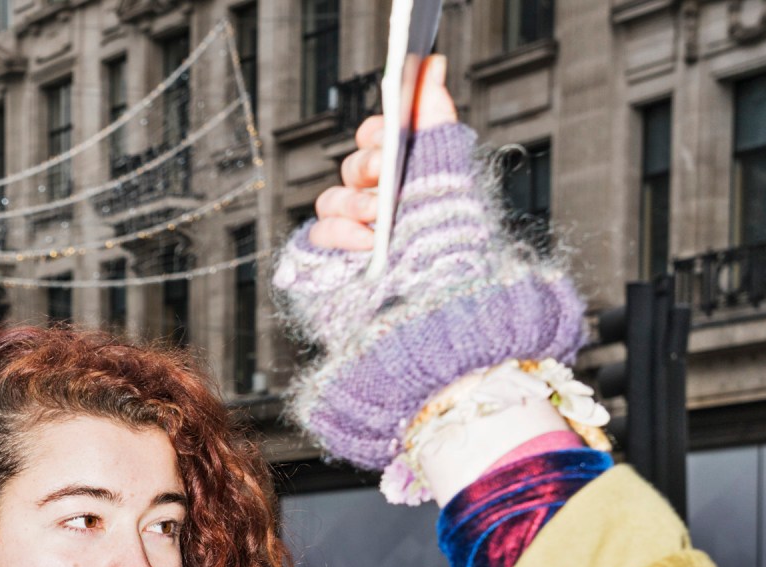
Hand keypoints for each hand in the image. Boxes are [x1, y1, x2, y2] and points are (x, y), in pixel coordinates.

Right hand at [310, 55, 457, 251]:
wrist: (439, 303)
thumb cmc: (444, 246)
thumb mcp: (447, 172)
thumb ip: (434, 118)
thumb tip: (432, 64)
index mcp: (401, 178)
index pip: (374, 139)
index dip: (376, 133)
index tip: (387, 135)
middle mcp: (373, 202)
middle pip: (352, 167)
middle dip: (366, 167)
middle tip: (383, 173)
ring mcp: (349, 233)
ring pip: (330, 201)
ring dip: (354, 205)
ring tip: (379, 218)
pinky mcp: (327, 261)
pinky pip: (317, 236)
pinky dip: (339, 236)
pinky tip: (366, 244)